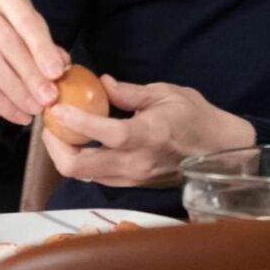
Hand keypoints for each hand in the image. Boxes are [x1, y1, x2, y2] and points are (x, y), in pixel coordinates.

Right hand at [0, 0, 66, 158]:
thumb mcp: (27, 64)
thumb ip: (45, 58)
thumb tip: (64, 63)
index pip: (25, 16)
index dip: (43, 46)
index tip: (58, 73)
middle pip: (6, 37)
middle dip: (31, 70)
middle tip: (49, 97)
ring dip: (16, 87)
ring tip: (35, 108)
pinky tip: (17, 115)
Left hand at [42, 74, 255, 189]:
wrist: (219, 151)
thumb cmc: (196, 117)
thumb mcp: (166, 93)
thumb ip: (129, 92)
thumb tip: (101, 84)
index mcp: (149, 135)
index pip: (106, 134)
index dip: (76, 123)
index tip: (55, 108)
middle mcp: (135, 163)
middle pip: (79, 167)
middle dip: (54, 146)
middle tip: (50, 123)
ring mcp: (131, 178)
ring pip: (82, 175)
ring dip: (64, 154)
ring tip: (60, 131)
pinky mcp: (129, 185)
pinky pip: (95, 176)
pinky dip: (80, 159)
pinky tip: (80, 142)